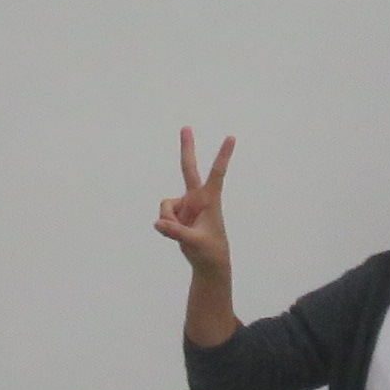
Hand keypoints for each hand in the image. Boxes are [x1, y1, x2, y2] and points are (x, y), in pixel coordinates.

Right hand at [155, 129, 233, 273]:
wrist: (208, 262)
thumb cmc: (209, 250)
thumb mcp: (194, 242)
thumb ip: (176, 232)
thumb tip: (158, 222)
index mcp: (210, 200)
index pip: (217, 173)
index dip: (223, 156)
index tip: (232, 137)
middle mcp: (197, 198)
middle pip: (189, 169)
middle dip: (187, 148)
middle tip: (186, 127)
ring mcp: (186, 205)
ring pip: (166, 205)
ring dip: (168, 220)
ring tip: (180, 233)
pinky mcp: (177, 214)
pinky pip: (163, 215)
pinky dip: (165, 225)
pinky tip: (175, 233)